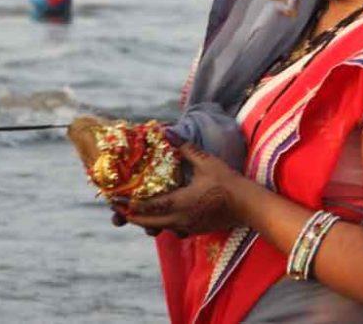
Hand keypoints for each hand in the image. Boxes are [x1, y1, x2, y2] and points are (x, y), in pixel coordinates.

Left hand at [111, 142, 242, 236]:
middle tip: (117, 209)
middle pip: (148, 223)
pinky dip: (162, 224)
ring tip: (134, 213)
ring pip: (159, 228)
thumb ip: (185, 148)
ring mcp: (188, 227)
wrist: (248, 206)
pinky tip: (161, 218)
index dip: (129, 204)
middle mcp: (180, 219)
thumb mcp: (206, 162)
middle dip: (131, 216)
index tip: (114, 200)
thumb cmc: (228, 182)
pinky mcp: (195, 230)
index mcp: (180, 203)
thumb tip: (167, 132)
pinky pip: (172, 230)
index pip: (148, 207)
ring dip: (145, 222)